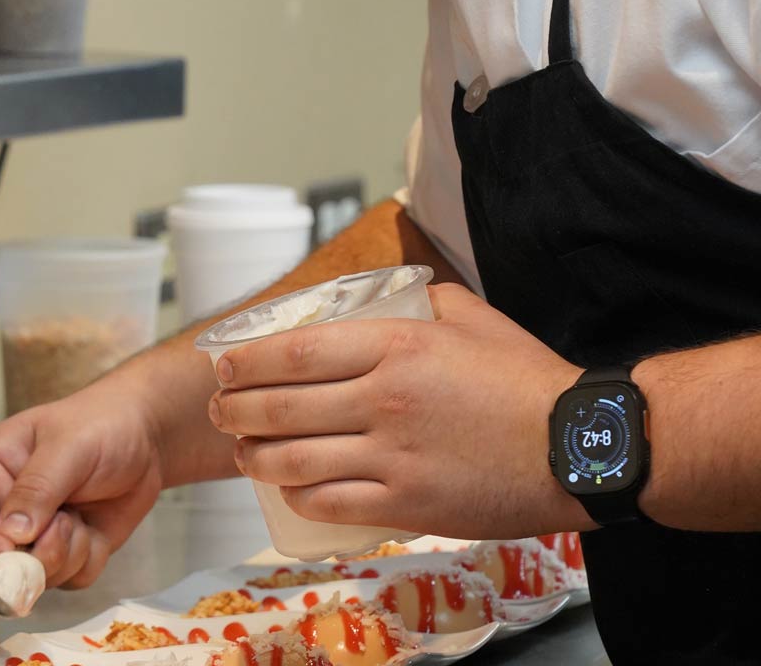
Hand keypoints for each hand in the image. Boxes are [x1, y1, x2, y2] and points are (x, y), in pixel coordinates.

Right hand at [0, 374, 163, 588]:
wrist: (147, 435)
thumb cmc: (102, 423)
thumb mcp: (68, 446)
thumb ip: (37, 487)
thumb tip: (10, 534)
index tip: (9, 555)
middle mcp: (5, 507)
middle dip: (31, 558)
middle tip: (66, 528)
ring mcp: (35, 534)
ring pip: (32, 578)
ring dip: (63, 557)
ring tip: (81, 517)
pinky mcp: (66, 552)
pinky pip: (67, 581)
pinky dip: (85, 562)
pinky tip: (95, 529)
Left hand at [208, 284, 591, 538]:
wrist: (580, 445)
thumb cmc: (525, 378)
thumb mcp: (470, 316)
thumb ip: (422, 299)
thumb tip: (391, 294)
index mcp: (395, 346)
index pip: (296, 351)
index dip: (249, 360)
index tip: (224, 363)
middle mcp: (384, 400)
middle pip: (282, 407)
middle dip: (235, 408)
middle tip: (218, 407)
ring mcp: (394, 456)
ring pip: (296, 459)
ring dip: (255, 455)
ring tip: (241, 450)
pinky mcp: (410, 503)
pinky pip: (333, 502)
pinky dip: (298, 496)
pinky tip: (288, 488)